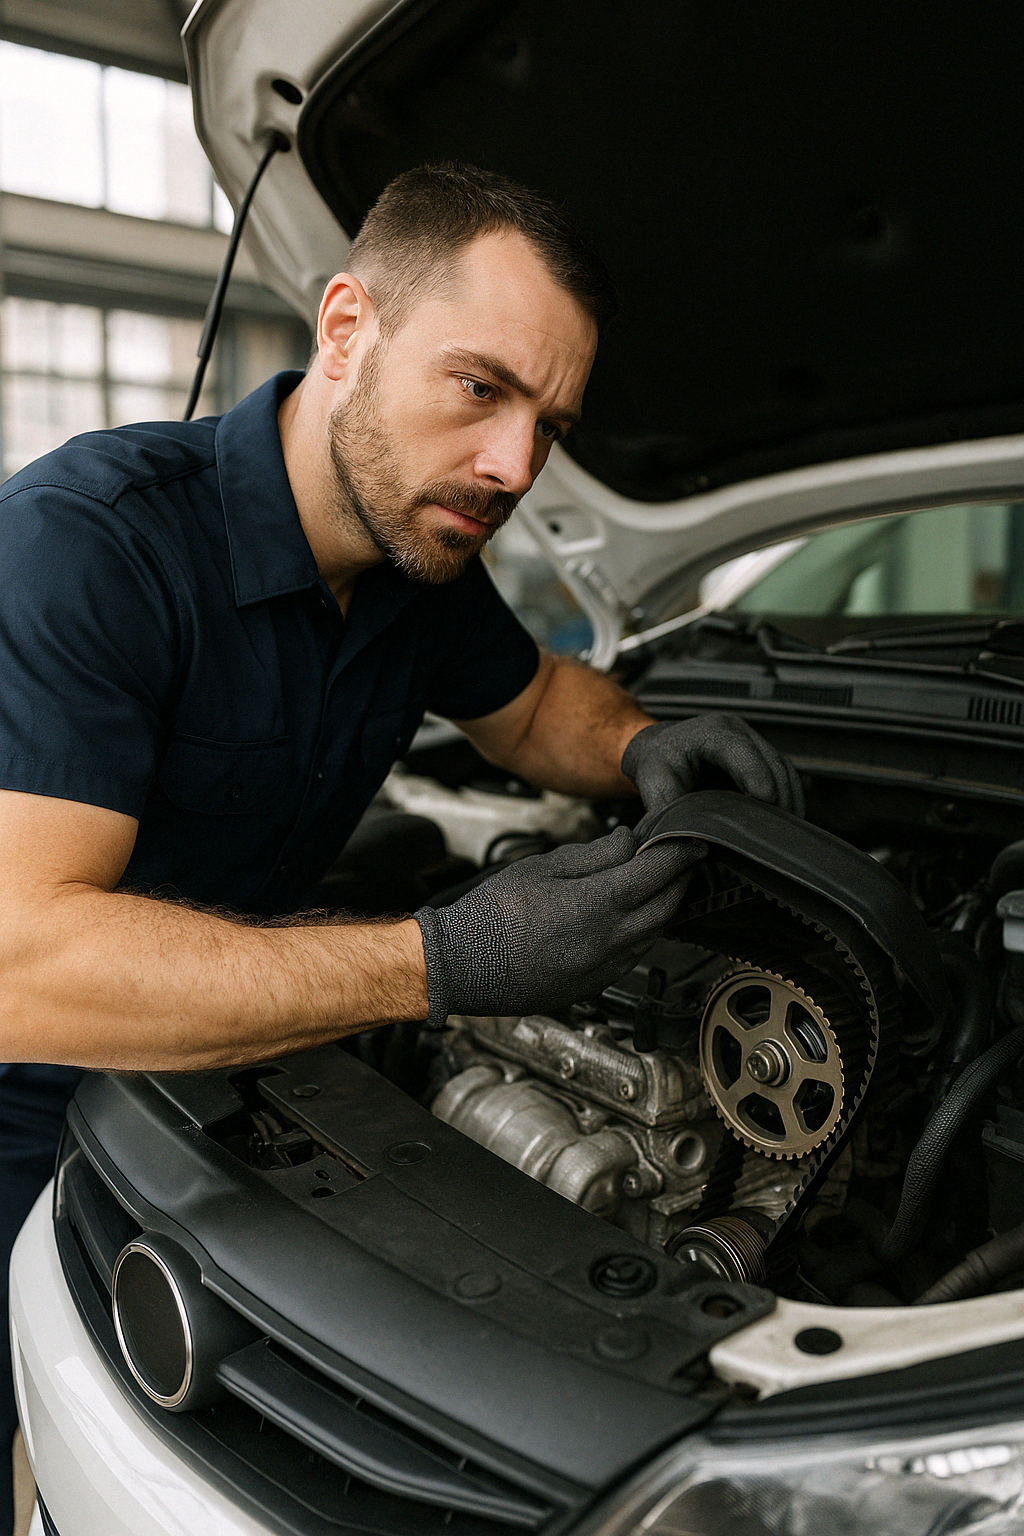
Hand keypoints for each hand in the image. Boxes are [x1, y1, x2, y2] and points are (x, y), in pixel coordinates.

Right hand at [415, 826, 705, 1024]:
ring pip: (655, 934)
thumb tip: (628, 842)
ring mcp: (604, 969)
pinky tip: (630, 917)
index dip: (679, 852)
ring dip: (663, 906)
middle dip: (679, 879)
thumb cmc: (492, 915)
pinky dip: (643, 932)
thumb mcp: (542, 868)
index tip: (691, 837)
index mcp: (597, 905)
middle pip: (667, 906)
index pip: (658, 873)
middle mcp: (609, 941)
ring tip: (657, 883)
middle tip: (680, 857)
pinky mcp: (595, 986)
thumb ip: (593, 855)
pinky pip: (634, 955)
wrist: (462, 966)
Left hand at [621, 714, 803, 818]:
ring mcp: (753, 741)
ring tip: (785, 832)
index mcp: (711, 732)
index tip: (766, 802)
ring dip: (789, 800)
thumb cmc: (657, 763)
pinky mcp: (761, 756)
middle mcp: (738, 731)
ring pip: (784, 769)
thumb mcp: (654, 784)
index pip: (742, 752)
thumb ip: (668, 809)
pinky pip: (783, 776)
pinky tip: (784, 823)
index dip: (757, 776)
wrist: (660, 750)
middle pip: (772, 762)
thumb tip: (688, 841)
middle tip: (779, 831)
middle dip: (779, 796)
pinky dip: (787, 798)